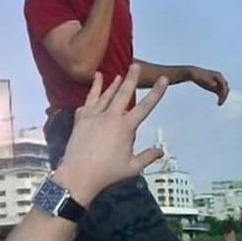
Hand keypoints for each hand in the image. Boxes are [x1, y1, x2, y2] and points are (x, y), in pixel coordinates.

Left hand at [55, 65, 167, 204]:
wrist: (78, 175)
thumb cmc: (107, 173)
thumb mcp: (133, 167)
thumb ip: (148, 156)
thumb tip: (161, 150)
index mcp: (125, 127)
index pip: (146, 106)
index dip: (156, 92)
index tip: (163, 79)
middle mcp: (110, 117)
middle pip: (123, 93)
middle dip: (130, 78)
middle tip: (135, 65)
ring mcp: (93, 117)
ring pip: (104, 95)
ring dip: (111, 84)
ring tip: (116, 74)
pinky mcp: (80, 120)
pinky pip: (87, 102)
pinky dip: (91, 93)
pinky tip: (94, 88)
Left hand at [188, 66, 228, 105]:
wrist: (193, 74)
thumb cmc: (197, 75)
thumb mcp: (202, 78)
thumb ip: (209, 82)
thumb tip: (215, 85)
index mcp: (218, 75)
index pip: (224, 84)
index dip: (224, 91)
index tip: (221, 98)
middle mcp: (220, 79)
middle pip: (226, 87)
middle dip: (224, 95)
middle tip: (220, 103)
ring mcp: (218, 83)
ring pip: (224, 91)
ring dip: (223, 97)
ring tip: (219, 104)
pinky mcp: (215, 86)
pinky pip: (220, 92)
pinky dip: (220, 97)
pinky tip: (218, 103)